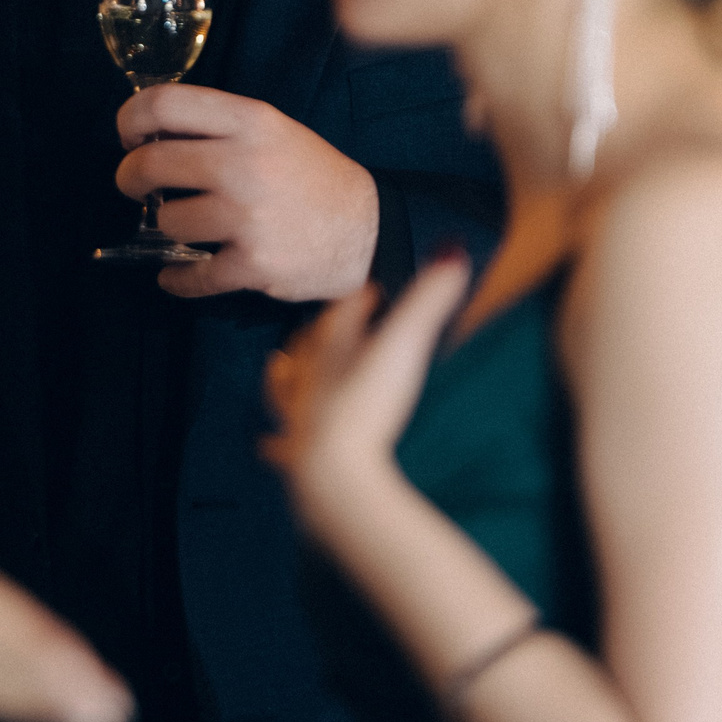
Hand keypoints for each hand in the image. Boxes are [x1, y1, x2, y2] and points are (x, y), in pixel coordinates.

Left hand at [114, 84, 378, 300]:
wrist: (367, 232)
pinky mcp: (253, 264)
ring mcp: (248, 216)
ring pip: (167, 221)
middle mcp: (246, 164)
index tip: (129, 136)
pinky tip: (177, 273)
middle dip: (130, 176)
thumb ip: (219, 127)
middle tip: (134, 184)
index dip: (131, 118)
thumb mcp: (274, 130)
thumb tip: (148, 134)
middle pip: (152, 164)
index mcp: (251, 121)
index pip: (165, 103)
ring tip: (187, 225)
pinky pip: (191, 274)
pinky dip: (178, 278)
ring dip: (167, 226)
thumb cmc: (311, 177)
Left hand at [263, 248, 470, 531]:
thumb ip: (431, 300)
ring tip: (280, 363)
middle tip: (326, 324)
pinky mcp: (297, 460)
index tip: (371, 291)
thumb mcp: (406, 344)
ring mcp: (299, 419)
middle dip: (319, 333)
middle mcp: (308, 380)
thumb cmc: (367, 404)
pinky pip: (280, 448)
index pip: (342, 315)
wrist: (334, 470)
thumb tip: (454, 250)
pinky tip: (267, 446)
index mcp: (332, 349)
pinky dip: (276, 445)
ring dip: (285, 374)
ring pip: (284, 389)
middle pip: (308, 348)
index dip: (358, 301)